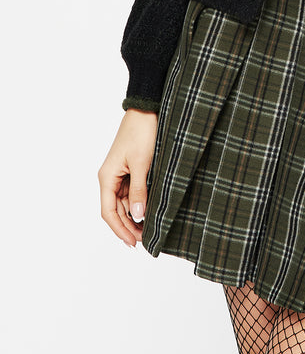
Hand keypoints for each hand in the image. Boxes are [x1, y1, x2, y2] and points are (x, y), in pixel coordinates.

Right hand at [98, 109, 158, 247]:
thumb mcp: (142, 164)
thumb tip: (137, 216)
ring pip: (123, 203)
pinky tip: (147, 213)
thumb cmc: (142, 133)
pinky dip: (137, 204)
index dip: (120, 230)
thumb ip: (138, 191)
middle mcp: (110, 178)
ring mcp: (119, 174)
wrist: (147, 110)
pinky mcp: (130, 169)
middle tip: (144, 241)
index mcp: (107, 177)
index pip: (108, 212)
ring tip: (148, 231)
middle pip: (115, 211)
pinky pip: (130, 193)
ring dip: (133, 218)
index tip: (133, 243)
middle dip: (128, 227)